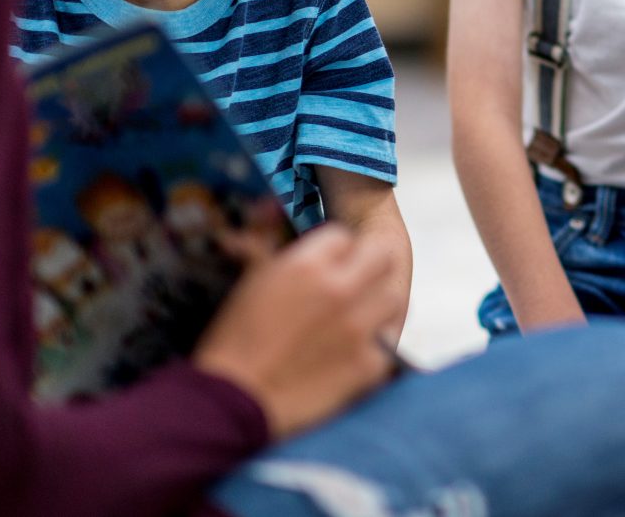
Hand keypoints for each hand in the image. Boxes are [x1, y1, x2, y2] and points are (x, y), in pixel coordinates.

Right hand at [194, 224, 397, 439]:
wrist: (230, 403)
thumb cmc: (231, 343)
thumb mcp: (249, 284)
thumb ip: (272, 252)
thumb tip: (270, 222)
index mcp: (306, 264)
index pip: (343, 237)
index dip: (335, 251)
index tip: (328, 266)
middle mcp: (339, 288)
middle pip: (381, 255)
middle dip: (369, 265)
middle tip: (357, 282)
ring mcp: (359, 327)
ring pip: (394, 298)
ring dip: (379, 305)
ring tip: (359, 319)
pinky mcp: (369, 365)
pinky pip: (388, 343)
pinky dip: (375, 348)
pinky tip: (354, 354)